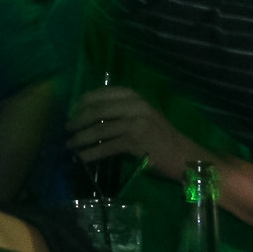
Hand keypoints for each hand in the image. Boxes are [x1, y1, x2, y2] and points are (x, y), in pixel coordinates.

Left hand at [66, 86, 205, 183]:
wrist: (185, 155)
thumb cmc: (161, 137)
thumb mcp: (142, 115)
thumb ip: (120, 111)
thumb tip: (87, 115)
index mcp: (134, 96)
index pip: (100, 94)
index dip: (81, 103)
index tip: (71, 112)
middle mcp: (135, 105)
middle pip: (96, 110)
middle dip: (77, 121)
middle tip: (67, 130)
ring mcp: (137, 123)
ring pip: (100, 129)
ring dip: (81, 138)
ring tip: (70, 145)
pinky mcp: (137, 142)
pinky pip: (107, 147)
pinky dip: (91, 153)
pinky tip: (82, 158)